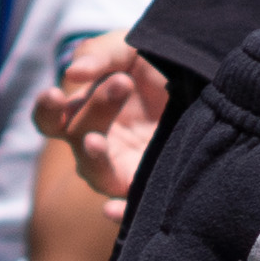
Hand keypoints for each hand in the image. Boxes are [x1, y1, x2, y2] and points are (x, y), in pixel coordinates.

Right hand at [35, 37, 168, 202]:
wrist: (213, 83)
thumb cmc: (161, 64)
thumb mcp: (132, 48)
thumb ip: (100, 53)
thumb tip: (72, 74)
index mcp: (86, 111)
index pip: (51, 120)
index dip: (46, 110)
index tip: (56, 94)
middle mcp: (100, 143)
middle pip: (76, 139)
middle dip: (93, 111)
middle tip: (120, 83)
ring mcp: (124, 167)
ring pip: (96, 175)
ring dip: (94, 158)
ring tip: (96, 141)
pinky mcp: (151, 185)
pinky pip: (130, 207)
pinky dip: (118, 212)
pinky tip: (111, 210)